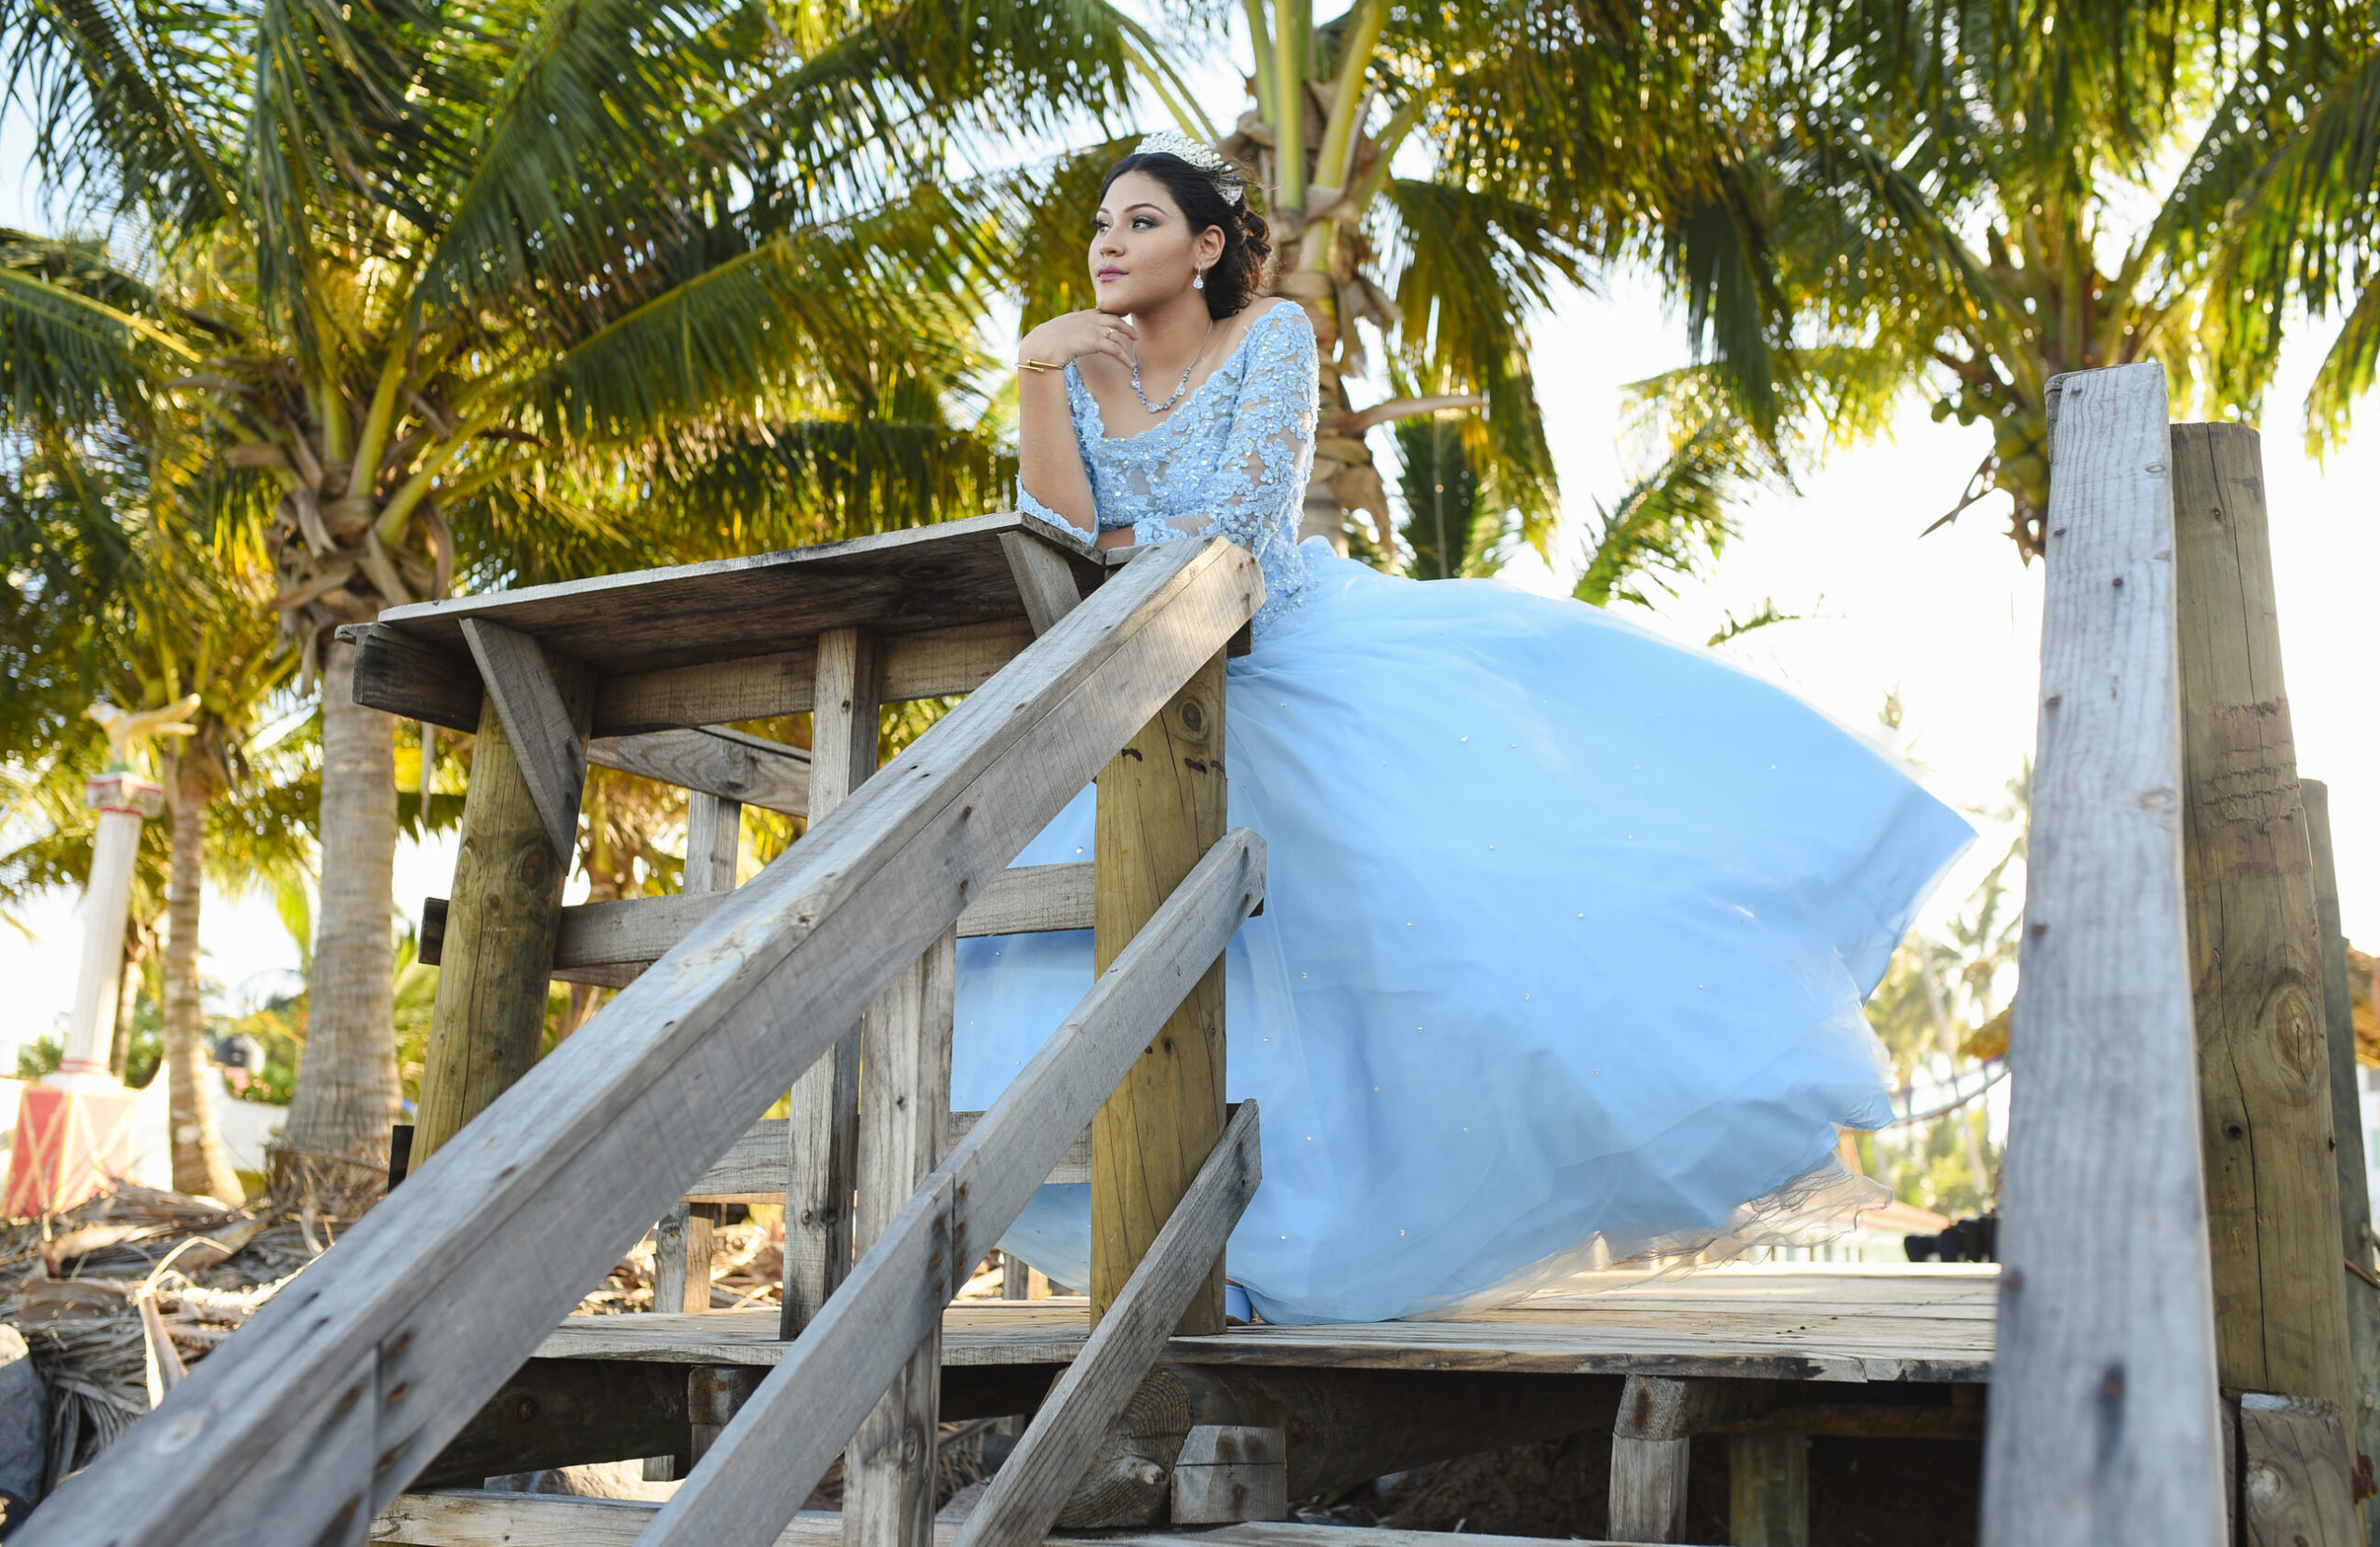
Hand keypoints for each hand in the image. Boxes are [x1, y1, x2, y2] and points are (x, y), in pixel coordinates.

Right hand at [1020, 309, 1137, 371]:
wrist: (1042, 346)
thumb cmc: (1043, 343)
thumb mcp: (1054, 332)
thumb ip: (1064, 332)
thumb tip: (1063, 340)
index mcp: (1078, 316)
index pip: (1100, 312)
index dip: (1111, 316)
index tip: (1120, 319)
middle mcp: (1088, 319)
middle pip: (1114, 318)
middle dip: (1125, 326)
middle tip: (1134, 334)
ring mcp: (1093, 329)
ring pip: (1117, 333)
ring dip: (1127, 342)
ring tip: (1133, 350)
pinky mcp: (1095, 341)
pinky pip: (1115, 349)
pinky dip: (1124, 357)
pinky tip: (1129, 365)